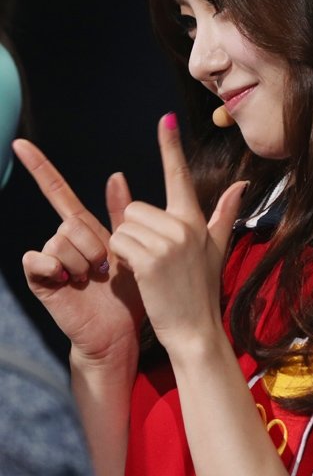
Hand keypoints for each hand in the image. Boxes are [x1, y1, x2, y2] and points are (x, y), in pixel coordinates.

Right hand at [12, 139, 143, 364]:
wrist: (120, 332)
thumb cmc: (127, 292)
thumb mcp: (129, 247)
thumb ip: (121, 212)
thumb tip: (116, 174)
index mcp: (84, 230)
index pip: (58, 193)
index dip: (40, 168)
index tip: (21, 143)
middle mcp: (64, 241)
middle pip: (71, 219)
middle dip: (95, 243)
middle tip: (106, 267)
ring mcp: (51, 259)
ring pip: (61, 237)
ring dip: (82, 259)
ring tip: (93, 279)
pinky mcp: (42, 279)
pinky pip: (40, 257)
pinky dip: (57, 267)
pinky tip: (72, 282)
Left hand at [109, 113, 246, 355]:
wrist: (195, 330)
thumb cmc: (201, 289)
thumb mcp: (216, 248)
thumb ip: (225, 213)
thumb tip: (242, 184)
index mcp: (195, 219)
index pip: (180, 176)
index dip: (171, 145)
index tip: (165, 118)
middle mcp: (183, 225)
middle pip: (135, 207)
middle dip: (136, 231)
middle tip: (154, 259)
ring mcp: (167, 241)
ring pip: (124, 225)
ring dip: (127, 247)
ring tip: (149, 269)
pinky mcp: (150, 258)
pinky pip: (118, 243)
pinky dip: (121, 260)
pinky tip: (141, 276)